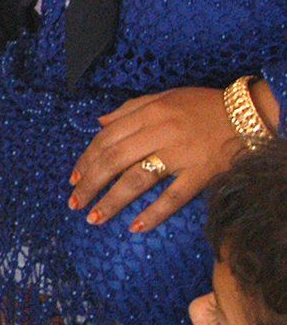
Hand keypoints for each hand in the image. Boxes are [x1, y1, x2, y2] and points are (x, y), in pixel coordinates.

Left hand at [69, 87, 246, 231]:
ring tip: (94, 218)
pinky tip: (135, 227)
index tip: (73, 179)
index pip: (106, 139)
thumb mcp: (166, 97)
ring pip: (137, 180)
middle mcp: (161, 132)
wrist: (250, 112)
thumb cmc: (204, 106)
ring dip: (111, 201)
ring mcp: (181, 154)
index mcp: (149, 113)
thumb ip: (130, 109)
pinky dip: (154, 213)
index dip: (86, 160)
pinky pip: (174, 196)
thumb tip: (99, 122)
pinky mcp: (202, 172)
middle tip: (74, 203)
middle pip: (114, 160)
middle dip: (90, 183)